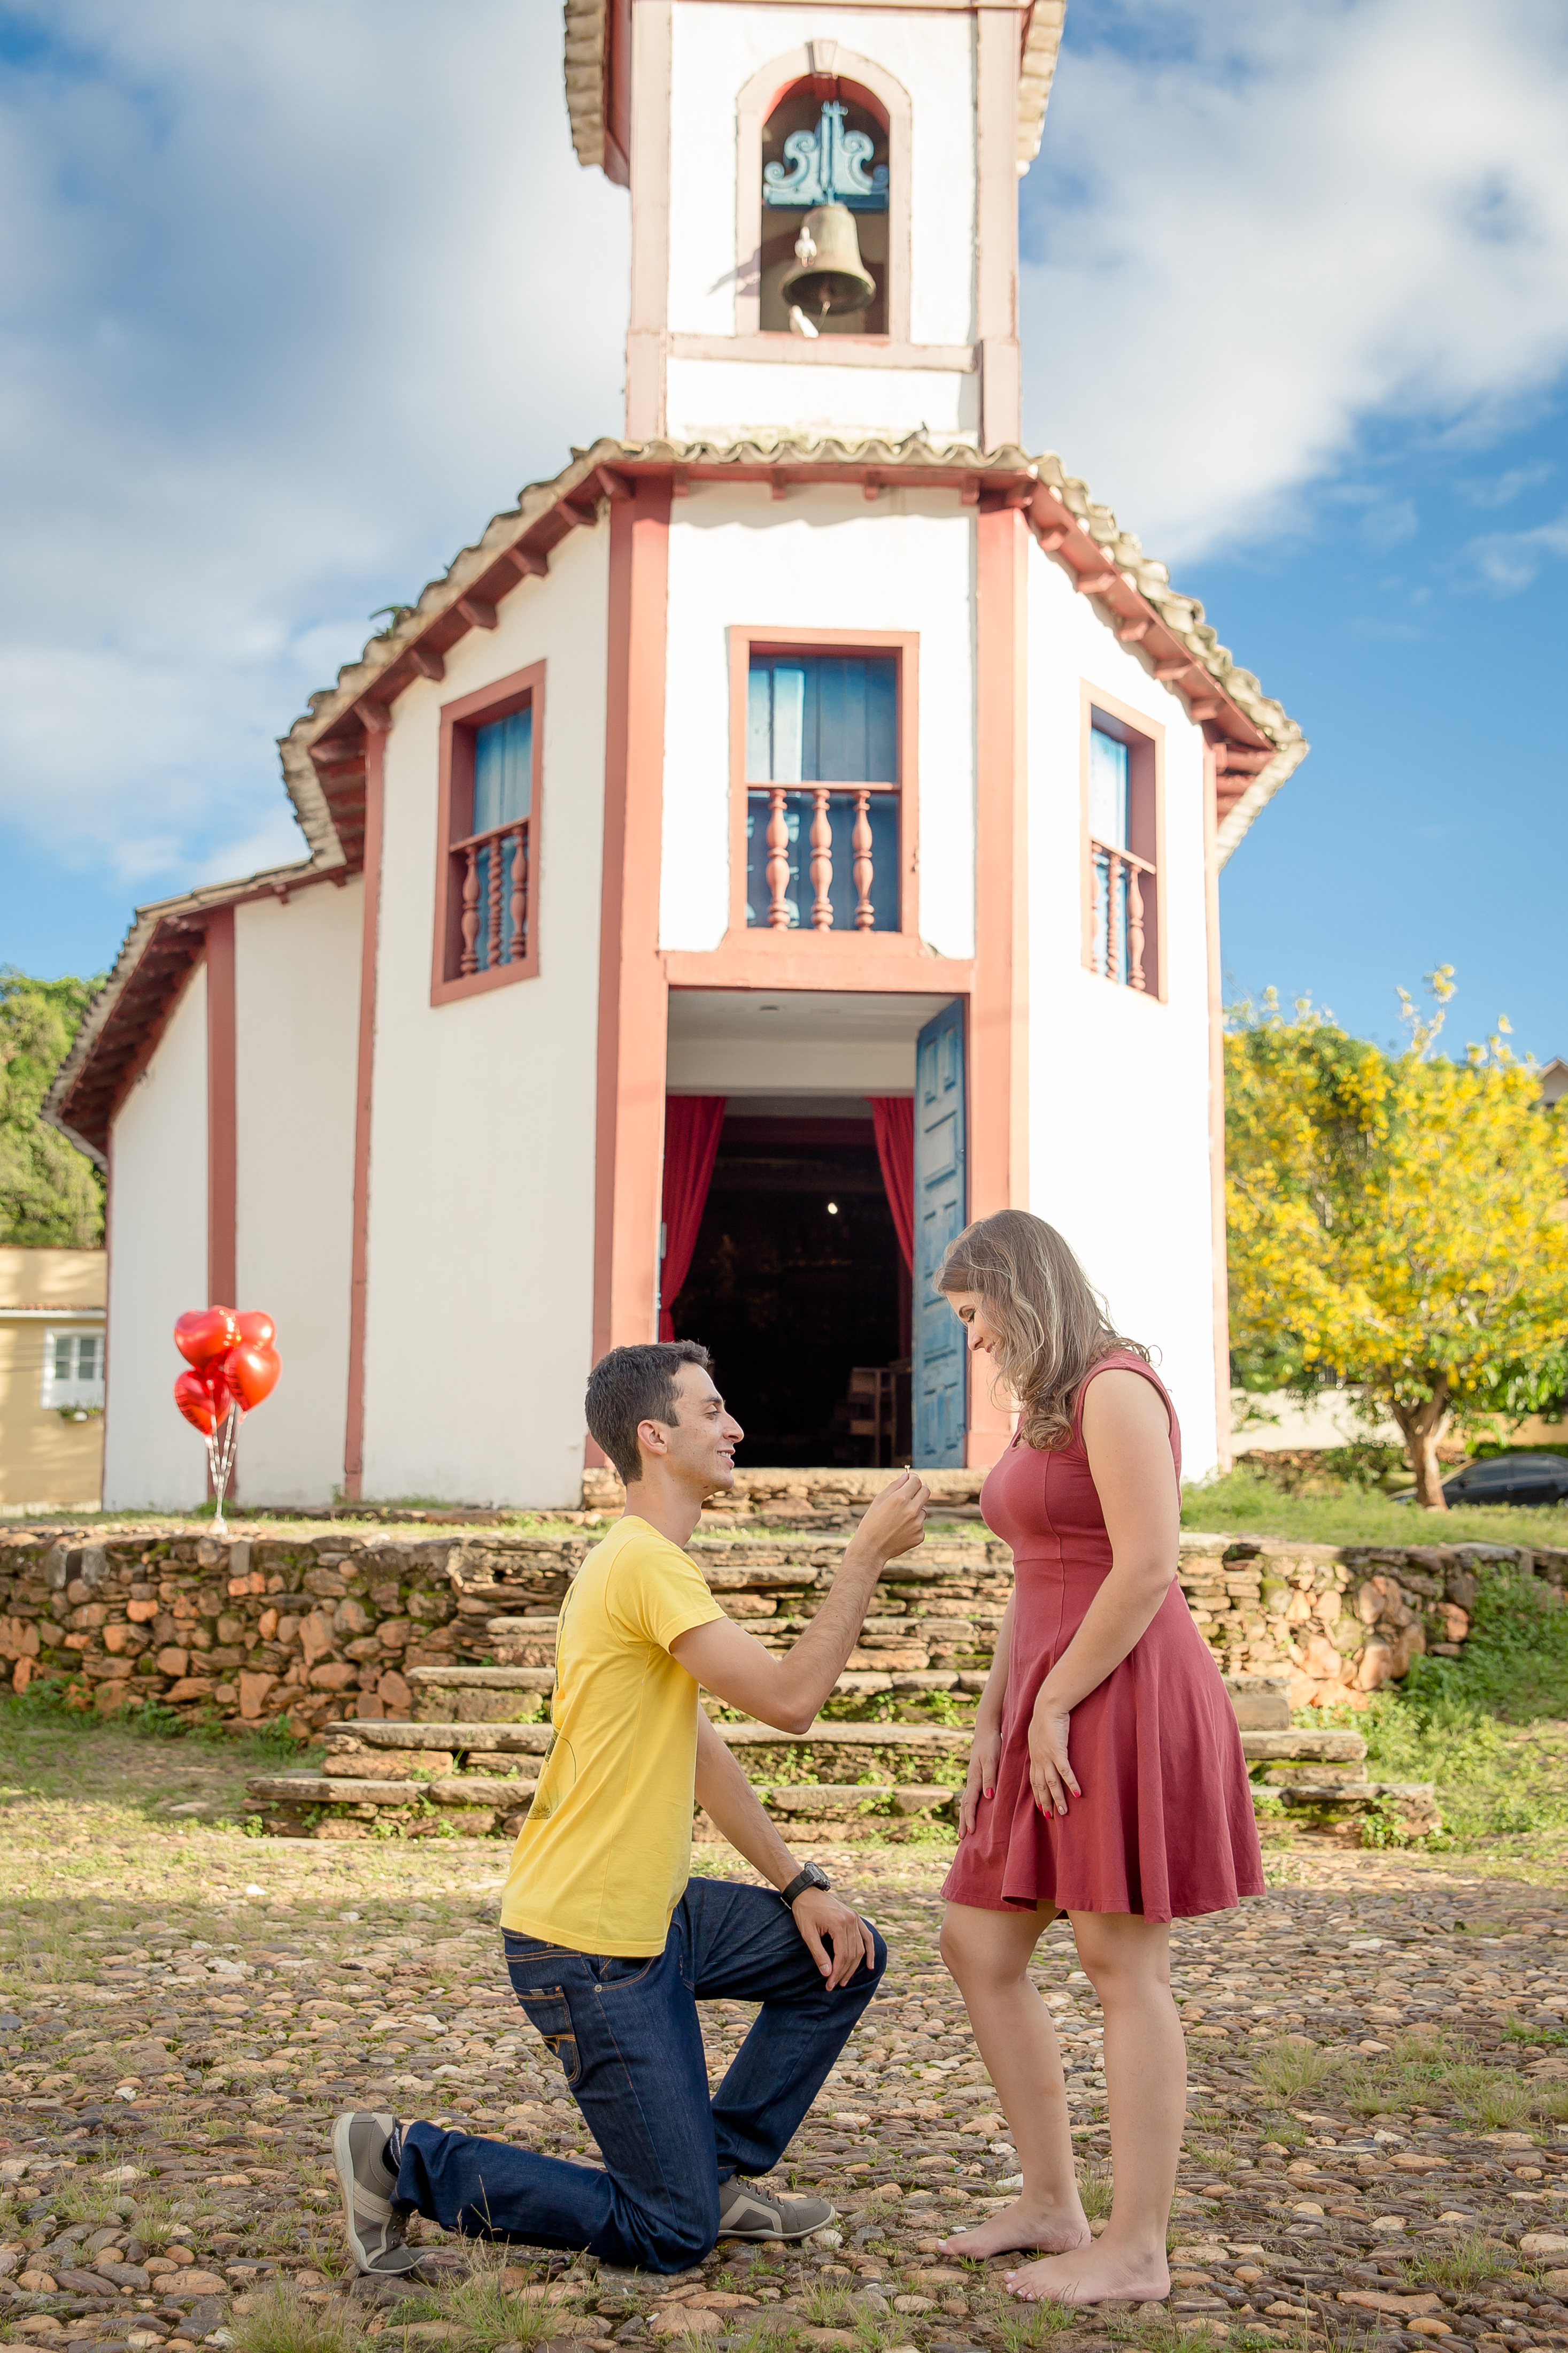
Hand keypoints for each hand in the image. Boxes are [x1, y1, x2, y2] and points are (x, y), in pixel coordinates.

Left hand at [789, 1886, 877, 1988]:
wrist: (806, 1892)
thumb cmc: (804, 1912)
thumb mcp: (807, 1933)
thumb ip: (818, 1954)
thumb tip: (827, 1973)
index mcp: (839, 1923)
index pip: (842, 1955)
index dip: (837, 1972)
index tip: (829, 1984)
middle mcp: (851, 1920)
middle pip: (852, 1954)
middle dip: (844, 1972)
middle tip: (835, 1984)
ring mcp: (855, 1917)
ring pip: (860, 1948)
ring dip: (854, 1966)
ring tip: (845, 1980)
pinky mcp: (855, 1917)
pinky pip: (866, 1936)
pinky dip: (869, 1951)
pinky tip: (869, 1965)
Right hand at [849, 1472, 928, 1566]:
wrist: (871, 1549)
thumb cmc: (871, 1522)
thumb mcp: (879, 1500)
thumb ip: (895, 1485)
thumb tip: (907, 1476)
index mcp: (900, 1498)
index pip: (917, 1481)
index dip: (913, 1478)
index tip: (910, 1480)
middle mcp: (911, 1510)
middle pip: (926, 1492)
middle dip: (919, 1490)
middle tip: (910, 1494)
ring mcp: (917, 1524)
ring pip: (923, 1510)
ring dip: (915, 1510)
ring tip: (899, 1519)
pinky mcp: (919, 1536)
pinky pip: (920, 1525)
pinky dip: (913, 1525)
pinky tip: (900, 1530)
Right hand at [958, 1718, 1001, 1837]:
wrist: (987, 1731)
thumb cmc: (992, 1745)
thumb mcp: (993, 1760)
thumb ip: (991, 1777)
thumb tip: (988, 1796)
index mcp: (975, 1778)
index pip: (970, 1802)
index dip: (970, 1817)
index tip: (970, 1831)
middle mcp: (971, 1780)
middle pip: (964, 1804)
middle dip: (963, 1821)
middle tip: (961, 1837)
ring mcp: (973, 1778)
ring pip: (966, 1801)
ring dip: (964, 1815)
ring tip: (963, 1829)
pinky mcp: (976, 1776)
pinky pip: (970, 1795)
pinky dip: (968, 1806)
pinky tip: (971, 1810)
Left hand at [1027, 1688, 1080, 1816]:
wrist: (1047, 1706)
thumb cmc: (1045, 1717)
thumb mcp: (1038, 1734)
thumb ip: (1040, 1744)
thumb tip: (1043, 1747)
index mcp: (1034, 1756)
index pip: (1034, 1779)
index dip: (1037, 1794)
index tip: (1040, 1806)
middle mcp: (1039, 1759)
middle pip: (1041, 1786)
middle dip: (1045, 1802)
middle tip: (1051, 1816)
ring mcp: (1047, 1757)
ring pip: (1052, 1783)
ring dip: (1058, 1798)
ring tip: (1063, 1812)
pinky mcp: (1058, 1751)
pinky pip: (1065, 1772)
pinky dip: (1071, 1783)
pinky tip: (1077, 1794)